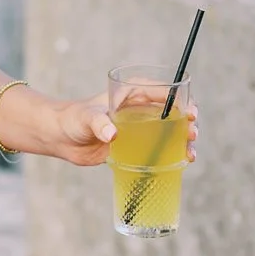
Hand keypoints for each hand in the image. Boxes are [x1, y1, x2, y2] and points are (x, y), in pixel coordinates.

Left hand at [45, 91, 199, 169]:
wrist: (62, 137)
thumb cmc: (74, 119)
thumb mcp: (87, 117)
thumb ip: (99, 123)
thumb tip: (112, 134)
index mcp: (133, 93)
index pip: (164, 93)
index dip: (181, 102)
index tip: (190, 112)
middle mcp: (141, 109)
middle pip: (172, 113)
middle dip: (187, 123)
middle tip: (192, 133)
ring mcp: (140, 128)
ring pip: (170, 132)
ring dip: (183, 141)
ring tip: (190, 152)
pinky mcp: (136, 146)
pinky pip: (159, 148)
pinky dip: (172, 154)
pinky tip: (182, 162)